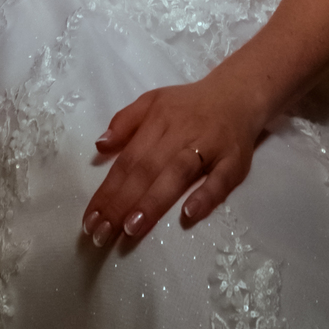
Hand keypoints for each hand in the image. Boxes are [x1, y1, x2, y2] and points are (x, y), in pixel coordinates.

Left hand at [81, 74, 265, 247]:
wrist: (238, 94)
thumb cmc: (189, 106)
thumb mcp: (153, 101)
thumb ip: (125, 122)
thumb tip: (99, 146)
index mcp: (157, 120)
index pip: (128, 160)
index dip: (107, 190)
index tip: (90, 220)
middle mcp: (180, 133)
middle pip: (147, 170)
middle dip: (122, 203)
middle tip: (102, 234)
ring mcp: (209, 146)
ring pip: (178, 173)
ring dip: (154, 201)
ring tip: (132, 228)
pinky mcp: (234, 160)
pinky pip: (221, 179)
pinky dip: (206, 196)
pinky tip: (189, 215)